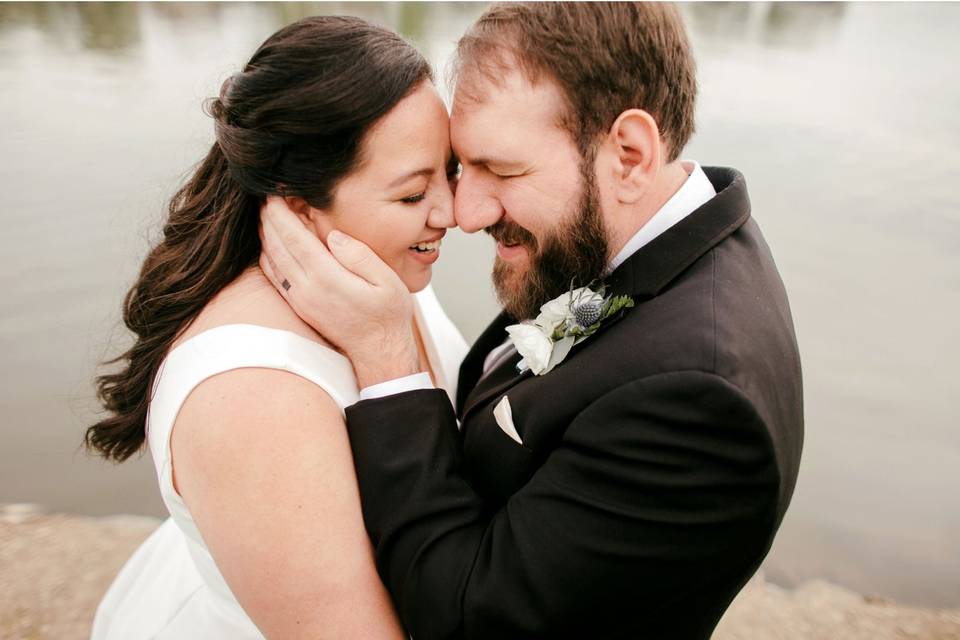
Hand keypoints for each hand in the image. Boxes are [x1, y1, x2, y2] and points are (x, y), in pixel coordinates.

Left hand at [259, 196, 419, 386]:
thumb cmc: (387, 315)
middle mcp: (307, 289)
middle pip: (277, 246)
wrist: (379, 352)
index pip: (295, 238)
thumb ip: (359, 255)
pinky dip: (268, 256)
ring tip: (267, 216)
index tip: (274, 194)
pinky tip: (271, 245)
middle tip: (266, 197)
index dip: (280, 214)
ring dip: (266, 236)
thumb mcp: (387, 280)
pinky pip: (275, 277)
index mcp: (327, 278)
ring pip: (272, 261)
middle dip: (269, 219)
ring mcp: (300, 299)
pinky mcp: (299, 306)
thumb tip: (333, 235)